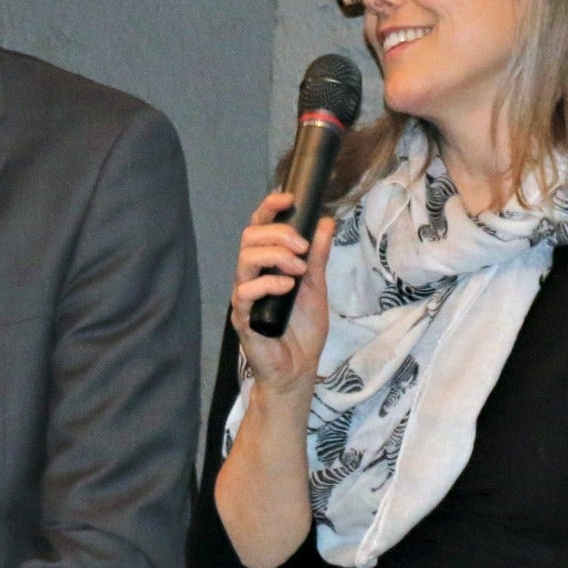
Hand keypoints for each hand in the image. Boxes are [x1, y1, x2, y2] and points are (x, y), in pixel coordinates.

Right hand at [231, 192, 335, 393]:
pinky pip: (245, 292)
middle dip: (278, 233)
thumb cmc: (303, 330)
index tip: (289, 198)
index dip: (269, 208)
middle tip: (302, 246)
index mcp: (267, 266)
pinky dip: (268, 284)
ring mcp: (244, 296)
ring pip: (245, 260)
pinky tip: (287, 286)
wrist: (299, 369)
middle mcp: (251, 277)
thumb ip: (318, 256)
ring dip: (275, 256)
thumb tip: (325, 222)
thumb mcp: (316, 287)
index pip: (259, 228)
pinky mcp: (242, 317)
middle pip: (250, 238)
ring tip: (299, 268)